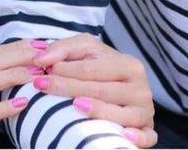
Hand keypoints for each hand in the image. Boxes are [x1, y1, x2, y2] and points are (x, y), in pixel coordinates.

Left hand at [29, 33, 156, 147]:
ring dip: (99, 112)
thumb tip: (39, 59)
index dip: (63, 72)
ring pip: (123, 115)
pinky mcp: (148, 130)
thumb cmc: (102, 69)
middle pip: (101, 91)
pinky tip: (122, 136)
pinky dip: (137, 139)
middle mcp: (140, 88)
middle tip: (41, 87)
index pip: (91, 70)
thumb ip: (62, 49)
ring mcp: (145, 111)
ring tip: (75, 106)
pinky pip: (147, 137)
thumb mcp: (85, 51)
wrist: (123, 86)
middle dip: (68, 89)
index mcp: (128, 65)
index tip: (39, 75)